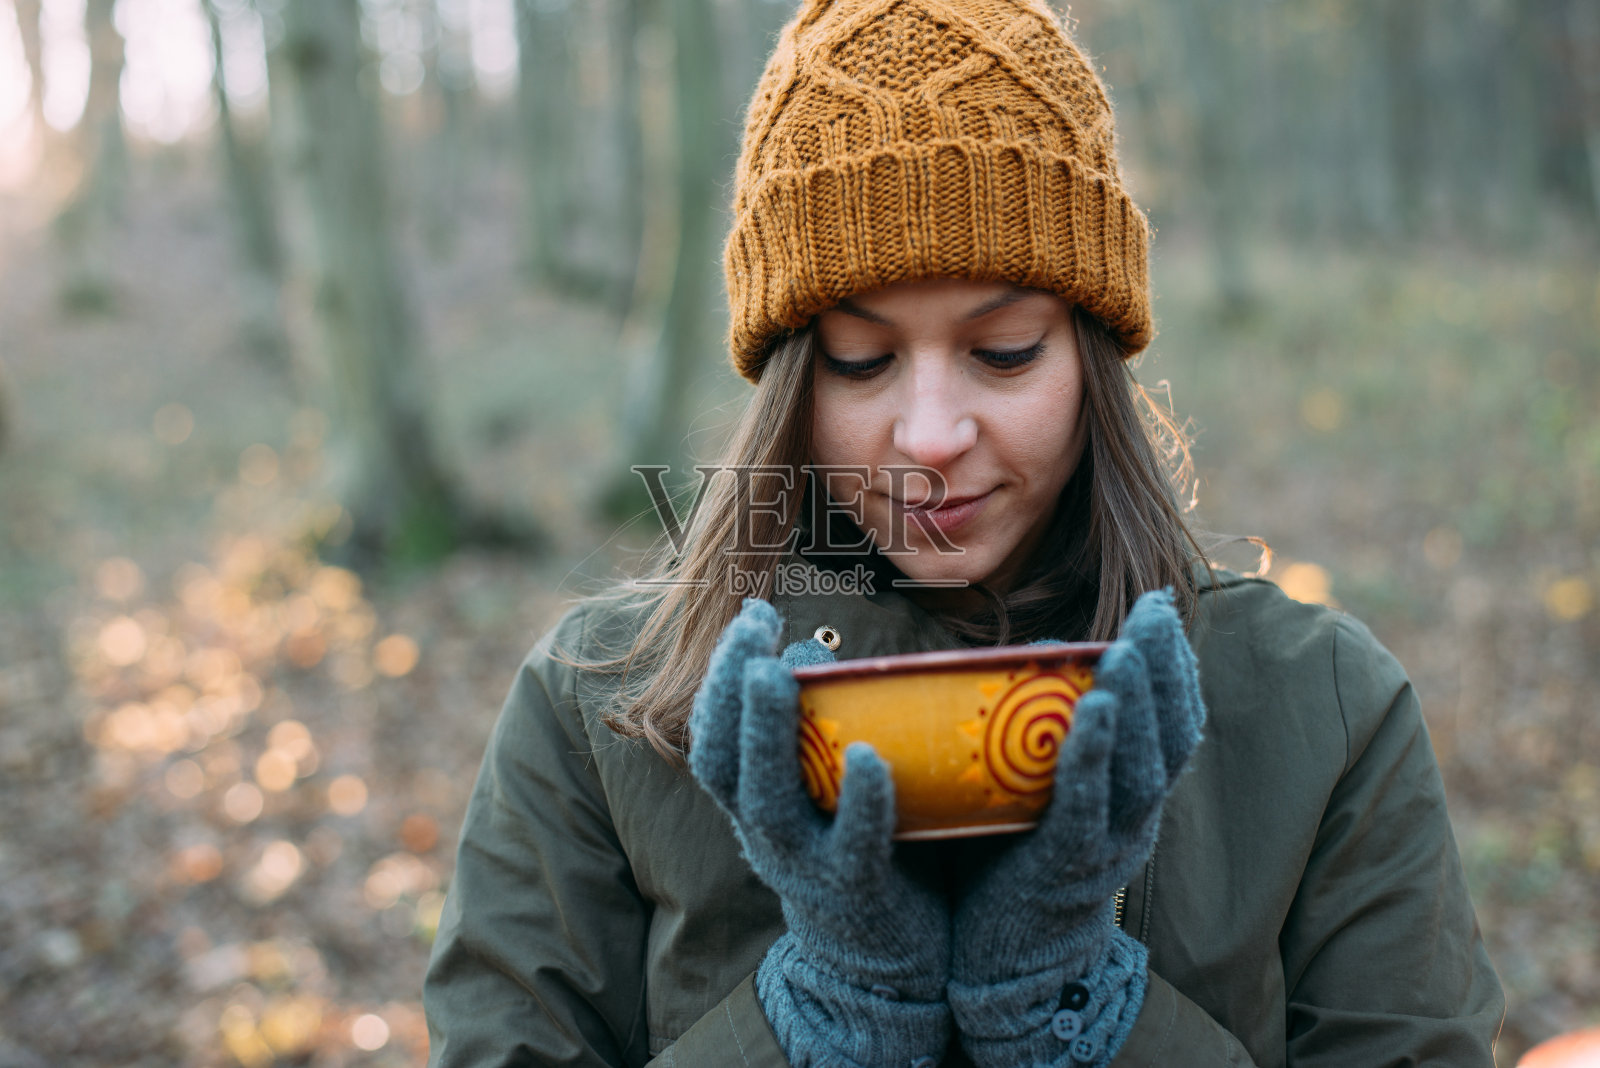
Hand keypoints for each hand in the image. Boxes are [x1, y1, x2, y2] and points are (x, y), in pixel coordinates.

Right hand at [688, 598, 950, 1065]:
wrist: (884, 970)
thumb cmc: (859, 854)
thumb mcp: (824, 787)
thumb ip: (818, 722)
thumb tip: (809, 647)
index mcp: (755, 802)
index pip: (715, 732)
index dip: (721, 673)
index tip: (752, 611)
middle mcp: (764, 831)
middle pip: (722, 757)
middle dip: (729, 685)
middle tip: (753, 623)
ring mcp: (803, 864)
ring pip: (767, 797)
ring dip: (768, 731)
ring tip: (775, 673)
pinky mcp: (854, 891)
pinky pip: (850, 845)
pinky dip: (857, 801)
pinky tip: (868, 758)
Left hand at [948, 588, 1205, 1065]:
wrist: (1004, 972)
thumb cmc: (1014, 867)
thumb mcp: (1043, 793)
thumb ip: (1045, 735)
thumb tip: (1032, 655)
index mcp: (1132, 799)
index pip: (1172, 725)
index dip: (1175, 668)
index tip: (1164, 610)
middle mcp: (1133, 819)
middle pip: (1169, 736)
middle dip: (1166, 668)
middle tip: (1158, 610)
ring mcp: (1106, 845)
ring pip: (1139, 767)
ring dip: (1138, 703)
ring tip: (1131, 646)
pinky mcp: (1066, 868)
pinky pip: (1088, 805)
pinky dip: (1095, 755)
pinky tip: (1095, 710)